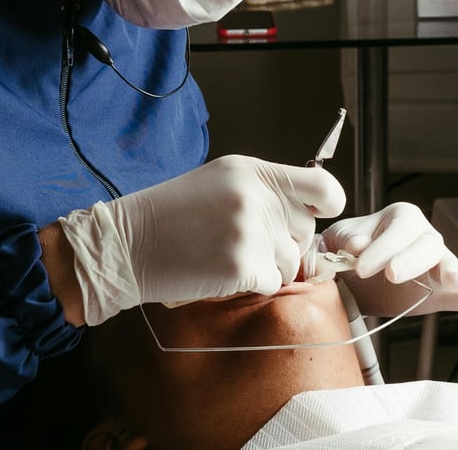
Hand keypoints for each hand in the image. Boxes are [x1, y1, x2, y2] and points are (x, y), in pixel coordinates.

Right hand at [59, 155, 345, 324]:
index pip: (325, 187)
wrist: (130, 243)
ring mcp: (252, 232)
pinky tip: (220, 270)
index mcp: (253, 172)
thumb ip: (266, 191)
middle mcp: (257, 198)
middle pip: (305, 231)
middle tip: (243, 241)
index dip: (327, 206)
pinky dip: (251, 284)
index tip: (313, 215)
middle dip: (284, 242)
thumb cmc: (173, 214)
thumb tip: (309, 216)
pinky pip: (272, 284)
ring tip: (226, 254)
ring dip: (267, 267)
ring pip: (291, 263)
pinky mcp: (243, 267)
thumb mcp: (220, 182)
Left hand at [321, 202, 457, 316]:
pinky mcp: (441, 294)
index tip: (360, 266)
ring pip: (448, 264)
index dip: (381, 248)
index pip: (398, 231)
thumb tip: (359, 245)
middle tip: (390, 274)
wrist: (343, 275)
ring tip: (449, 281)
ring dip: (450, 272)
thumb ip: (347, 241)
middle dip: (410, 259)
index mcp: (401, 217)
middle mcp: (423, 237)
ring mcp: (435, 265)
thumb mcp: (339, 240)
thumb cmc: (344, 250)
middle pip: (426, 245)